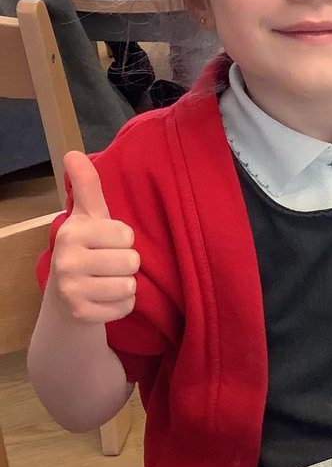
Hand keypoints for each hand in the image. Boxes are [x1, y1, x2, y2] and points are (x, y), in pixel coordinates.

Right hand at [49, 151, 139, 324]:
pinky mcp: (82, 314)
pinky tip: (104, 299)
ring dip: (125, 285)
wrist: (65, 299)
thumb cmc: (86, 249)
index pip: (127, 235)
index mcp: (72, 233)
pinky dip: (121, 305)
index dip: (123, 240)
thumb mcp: (88, 217)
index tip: (106, 243)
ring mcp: (72, 290)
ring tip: (106, 281)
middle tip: (107, 265)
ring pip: (129, 285)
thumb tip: (73, 152)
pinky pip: (126, 307)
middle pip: (131, 261)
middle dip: (126, 264)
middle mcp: (67, 261)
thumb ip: (87, 186)